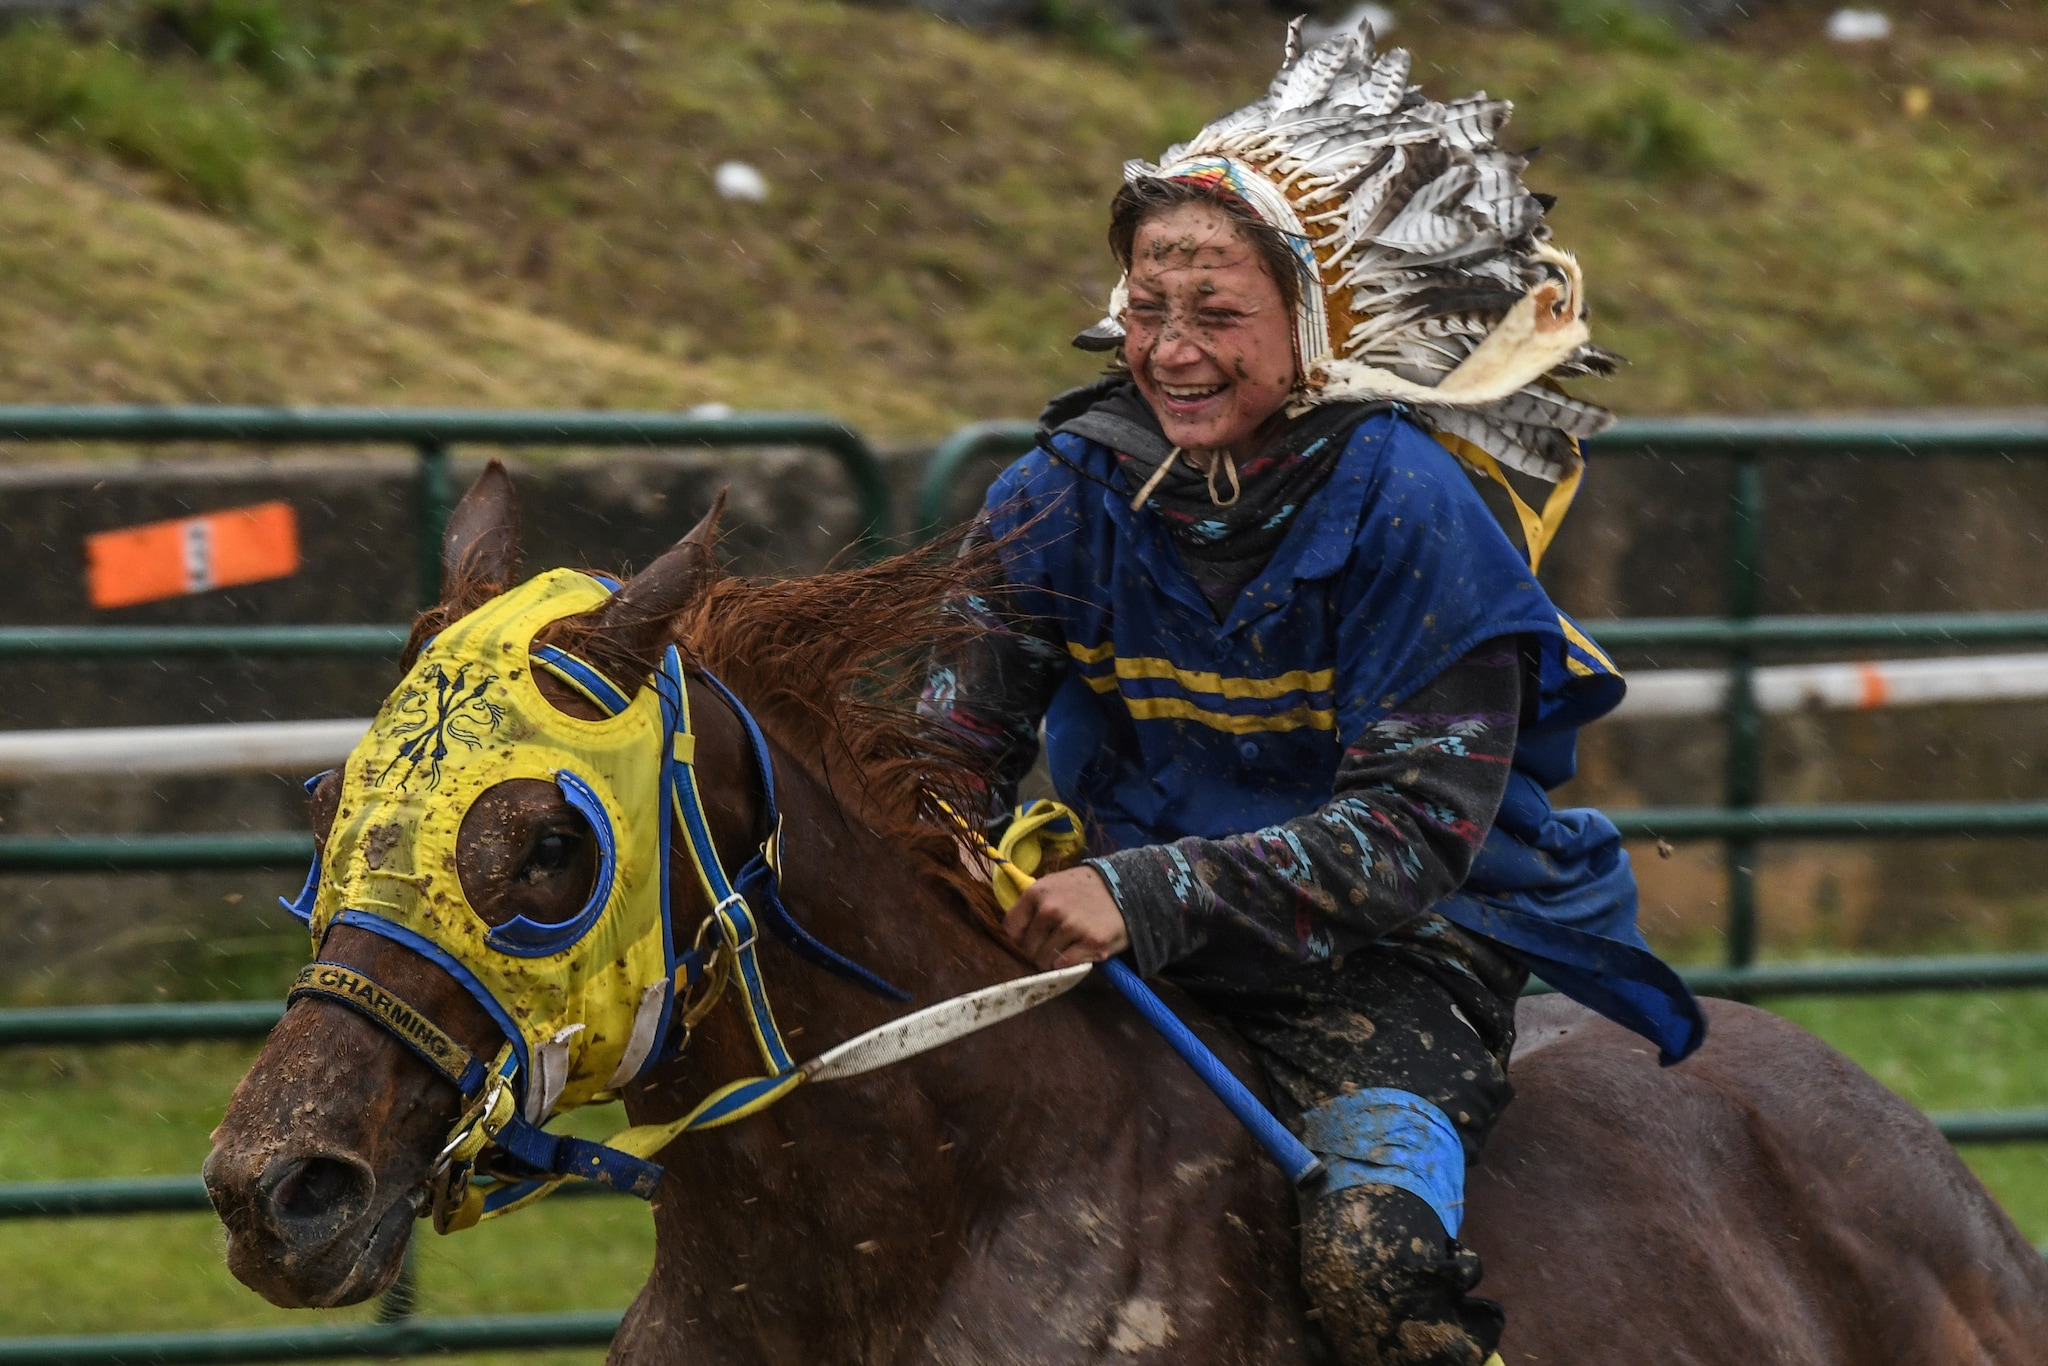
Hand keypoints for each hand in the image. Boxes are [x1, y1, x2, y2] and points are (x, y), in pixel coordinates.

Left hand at [1003, 866, 1128, 969]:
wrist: (1126, 888)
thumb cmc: (1085, 889)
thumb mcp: (1054, 885)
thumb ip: (1033, 904)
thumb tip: (1015, 931)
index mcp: (1037, 893)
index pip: (1011, 928)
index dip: (1020, 937)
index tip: (1031, 937)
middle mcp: (1050, 909)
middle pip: (1027, 948)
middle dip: (1037, 951)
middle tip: (1054, 944)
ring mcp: (1070, 927)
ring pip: (1044, 960)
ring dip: (1054, 959)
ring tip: (1068, 947)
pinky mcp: (1090, 943)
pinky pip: (1064, 965)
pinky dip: (1068, 964)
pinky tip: (1078, 952)